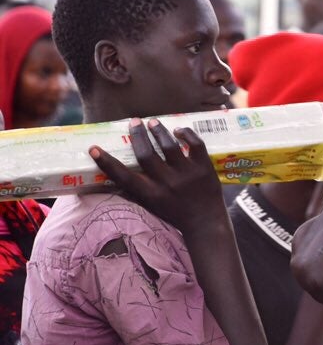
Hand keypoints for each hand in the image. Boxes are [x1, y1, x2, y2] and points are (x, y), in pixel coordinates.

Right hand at [90, 118, 224, 231]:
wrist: (206, 223)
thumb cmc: (175, 214)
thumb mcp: (152, 206)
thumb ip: (137, 191)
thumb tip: (114, 177)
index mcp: (151, 195)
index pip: (123, 177)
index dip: (107, 163)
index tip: (93, 148)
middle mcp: (167, 183)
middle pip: (146, 154)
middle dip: (137, 135)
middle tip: (133, 121)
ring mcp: (187, 175)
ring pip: (169, 146)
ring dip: (158, 130)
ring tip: (152, 122)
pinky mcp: (204, 168)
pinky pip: (196, 144)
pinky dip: (186, 134)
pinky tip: (178, 130)